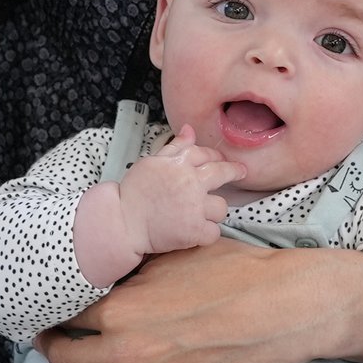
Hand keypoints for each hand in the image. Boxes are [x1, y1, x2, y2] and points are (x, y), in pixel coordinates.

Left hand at [26, 242, 362, 362]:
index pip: (67, 314)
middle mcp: (121, 352)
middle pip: (63, 356)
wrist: (281, 312)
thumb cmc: (234, 274)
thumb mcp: (175, 254)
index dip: (52, 312)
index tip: (48, 312)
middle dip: (47, 349)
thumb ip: (135, 265)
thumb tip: (111, 262)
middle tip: (43, 345)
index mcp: (120, 307)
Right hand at [114, 125, 241, 257]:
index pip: (206, 154)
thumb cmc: (134, 192)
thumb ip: (174, 147)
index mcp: (180, 164)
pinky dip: (207, 233)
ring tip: (203, 213)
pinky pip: (214, 232)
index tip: (219, 159)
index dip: (215, 156)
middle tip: (240, 172)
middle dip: (234, 171)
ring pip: (221, 207)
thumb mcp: (151, 162)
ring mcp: (195, 208)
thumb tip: (189, 129)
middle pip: (223, 173)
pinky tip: (198, 231)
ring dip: (214, 210)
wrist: (122, 221)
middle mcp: (191, 183)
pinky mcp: (194, 231)